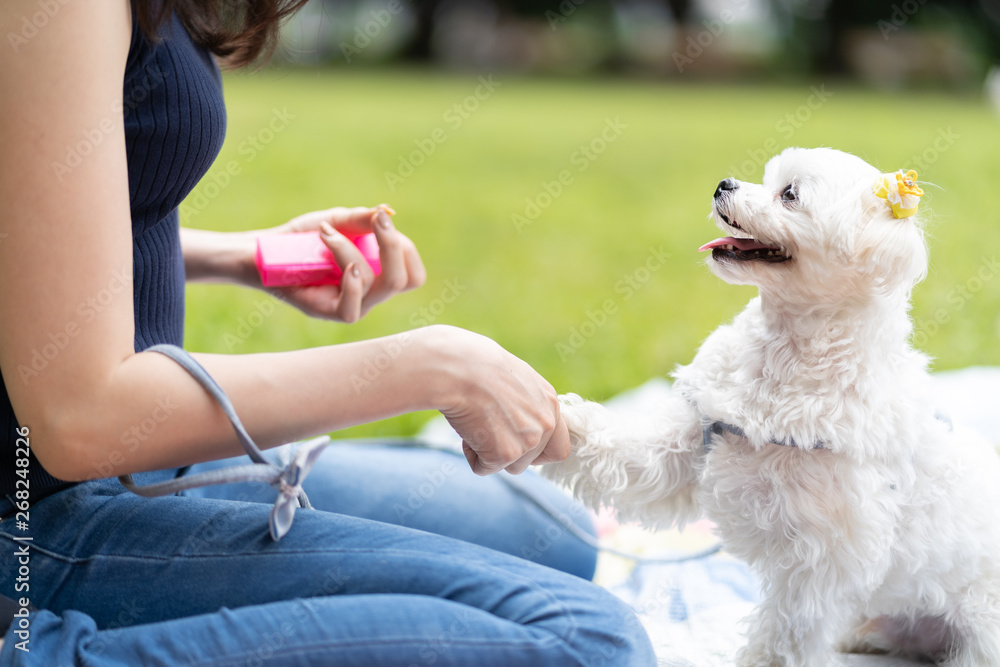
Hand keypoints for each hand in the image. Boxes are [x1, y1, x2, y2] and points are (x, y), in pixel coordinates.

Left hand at [260, 205, 425, 322]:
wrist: (261, 251)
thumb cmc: (299, 238)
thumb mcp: (334, 221)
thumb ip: (361, 219)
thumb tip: (387, 213)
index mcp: (377, 275)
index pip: (413, 274)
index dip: (406, 248)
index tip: (381, 220)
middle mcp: (368, 294)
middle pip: (405, 281)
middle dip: (394, 245)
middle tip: (376, 220)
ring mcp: (349, 305)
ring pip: (374, 284)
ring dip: (350, 249)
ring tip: (325, 234)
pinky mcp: (325, 313)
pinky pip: (352, 308)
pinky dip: (352, 283)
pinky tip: (344, 265)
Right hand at [422, 326, 570, 475]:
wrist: (459, 369)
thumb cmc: (476, 365)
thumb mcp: (514, 379)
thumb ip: (526, 404)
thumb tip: (515, 421)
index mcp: (550, 403)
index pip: (559, 447)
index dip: (539, 452)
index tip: (519, 445)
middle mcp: (545, 424)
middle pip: (531, 460)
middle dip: (508, 451)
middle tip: (488, 428)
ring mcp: (528, 441)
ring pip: (509, 466)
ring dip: (490, 453)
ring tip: (476, 424)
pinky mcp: (505, 454)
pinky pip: (484, 468)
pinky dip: (471, 455)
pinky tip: (467, 428)